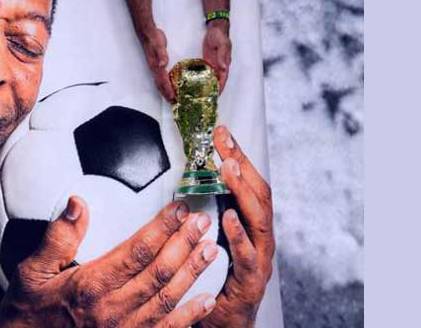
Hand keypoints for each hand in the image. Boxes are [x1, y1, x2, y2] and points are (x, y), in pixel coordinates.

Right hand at [0, 197, 219, 327]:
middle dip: (185, 243)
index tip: (179, 209)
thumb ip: (57, 239)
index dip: (162, 228)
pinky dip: (191, 315)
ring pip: (168, 298)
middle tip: (202, 221)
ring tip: (211, 249)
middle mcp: (113, 309)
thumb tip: (78, 205)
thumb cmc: (29, 313)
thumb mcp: (31, 273)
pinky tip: (208, 299)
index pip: (137, 251)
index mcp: (91, 286)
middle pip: (159, 271)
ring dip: (192, 272)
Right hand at [139, 27, 175, 102]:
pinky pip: (160, 77)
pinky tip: (167, 84)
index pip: (163, 81)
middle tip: (173, 102)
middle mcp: (154, 68)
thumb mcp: (159, 45)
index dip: (168, 90)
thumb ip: (162, 55)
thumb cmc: (154, 39)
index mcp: (155, 66)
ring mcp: (154, 67)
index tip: (173, 98)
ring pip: (159, 82)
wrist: (147, 33)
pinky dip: (164, 84)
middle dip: (166, 94)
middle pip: (160, 85)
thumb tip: (163, 64)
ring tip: (170, 98)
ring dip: (164, 91)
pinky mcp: (156, 64)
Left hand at [198, 126, 275, 327]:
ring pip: (259, 221)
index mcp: (249, 226)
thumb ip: (202, 214)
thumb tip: (182, 182)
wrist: (222, 324)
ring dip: (243, 193)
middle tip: (225, 143)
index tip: (221, 132)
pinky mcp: (250, 283)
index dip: (237, 157)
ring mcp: (259, 260)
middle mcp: (259, 239)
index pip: (247, 184)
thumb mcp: (208, 241)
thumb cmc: (213, 280)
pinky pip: (247, 257)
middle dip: (242, 166)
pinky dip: (239, 237)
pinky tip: (228, 219)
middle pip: (258, 195)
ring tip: (228, 170)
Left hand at [201, 21, 231, 92]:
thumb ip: (223, 56)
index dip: (221, 87)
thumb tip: (223, 67)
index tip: (217, 95)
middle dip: (213, 89)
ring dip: (208, 85)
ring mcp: (214, 63)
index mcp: (225, 62)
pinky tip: (197, 83)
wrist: (215, 28)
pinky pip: (205, 71)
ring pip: (211, 77)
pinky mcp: (208, 61)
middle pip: (217, 80)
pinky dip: (202, 78)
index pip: (223, 78)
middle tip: (207, 98)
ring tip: (201, 93)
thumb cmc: (220, 35)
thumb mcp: (222, 44)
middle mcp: (220, 65)